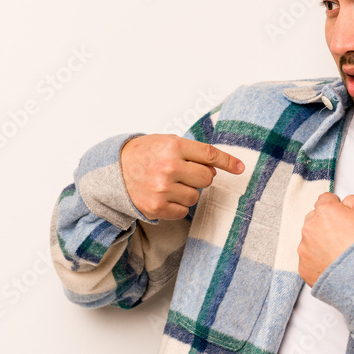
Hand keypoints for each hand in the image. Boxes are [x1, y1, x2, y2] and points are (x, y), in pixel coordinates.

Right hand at [120, 134, 244, 220]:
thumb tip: (214, 170)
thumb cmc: (143, 154)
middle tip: (185, 173)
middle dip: (200, 177)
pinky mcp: (157, 207)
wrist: (113, 170)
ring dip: (188, 192)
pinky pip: (183, 211)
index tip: (240, 168)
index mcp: (173, 146)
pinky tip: (165, 196)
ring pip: (196, 196)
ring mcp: (163, 189)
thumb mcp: (167, 143)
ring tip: (170, 184)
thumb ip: (191, 152)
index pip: (209, 154)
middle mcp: (169, 167)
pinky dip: (178, 205)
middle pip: (206, 179)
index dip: (228, 162)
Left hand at [297, 192, 353, 286]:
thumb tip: (344, 203)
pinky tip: (335, 265)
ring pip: (310, 240)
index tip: (342, 216)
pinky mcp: (304, 268)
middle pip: (314, 219)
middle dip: (326, 225)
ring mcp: (305, 249)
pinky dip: (319, 261)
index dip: (336, 207)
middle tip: (344, 237)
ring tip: (341, 254)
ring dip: (321, 243)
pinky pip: (309, 259)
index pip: (325, 200)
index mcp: (326, 212)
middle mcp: (311, 228)